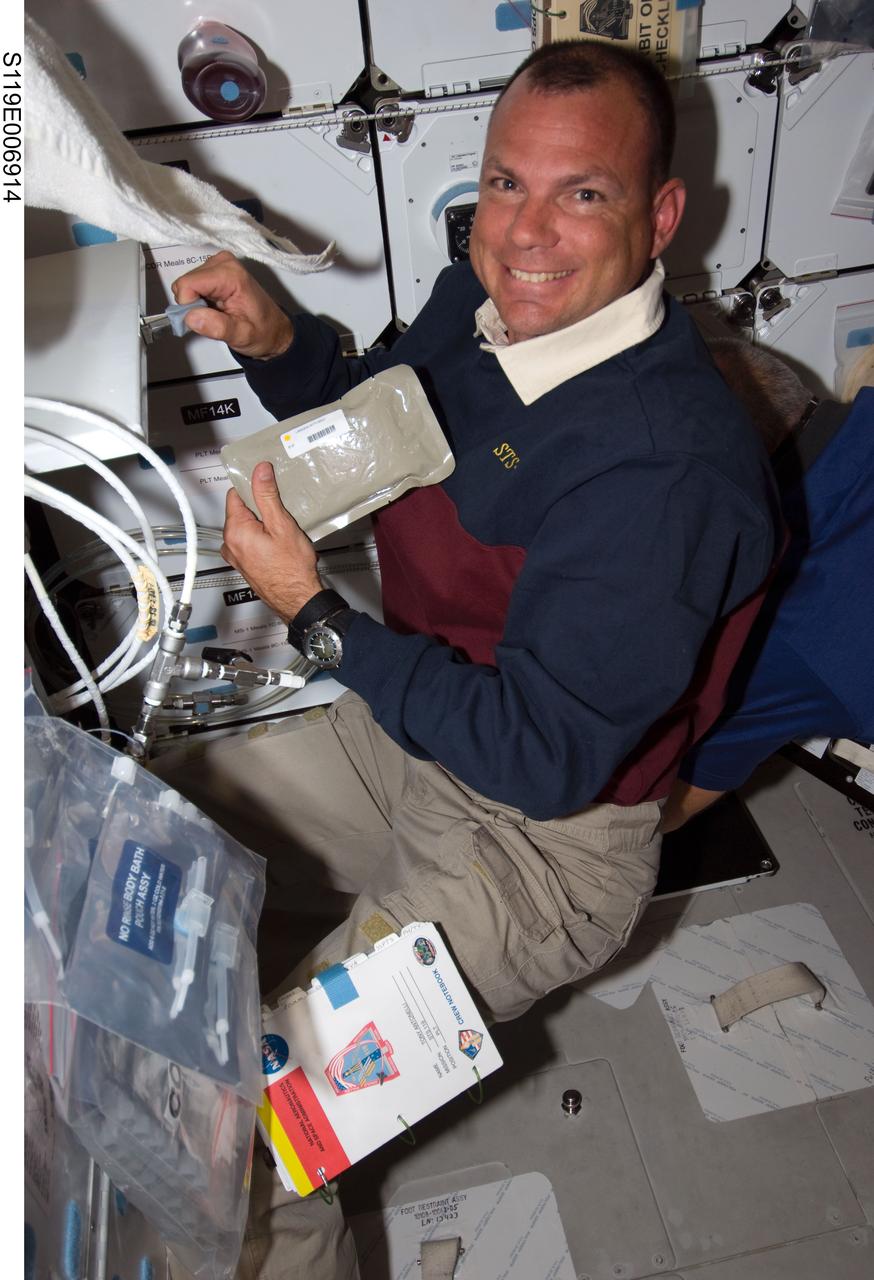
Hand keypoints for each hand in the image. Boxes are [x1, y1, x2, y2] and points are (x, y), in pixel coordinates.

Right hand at [171, 250, 293, 358]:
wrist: (274, 329)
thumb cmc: (262, 331)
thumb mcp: (241, 336)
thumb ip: (217, 327)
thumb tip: (190, 316)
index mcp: (230, 275)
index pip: (187, 284)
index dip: (188, 306)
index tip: (205, 319)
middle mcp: (223, 262)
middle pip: (185, 283)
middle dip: (193, 305)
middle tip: (214, 316)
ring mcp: (218, 263)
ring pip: (186, 284)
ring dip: (197, 302)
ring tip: (218, 311)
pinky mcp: (214, 268)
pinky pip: (192, 284)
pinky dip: (199, 298)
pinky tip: (216, 305)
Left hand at [221, 462, 322, 620]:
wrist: (298, 599)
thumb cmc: (292, 569)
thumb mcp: (282, 525)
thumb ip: (267, 495)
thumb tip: (259, 472)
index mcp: (235, 531)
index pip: (235, 494)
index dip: (253, 487)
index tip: (267, 486)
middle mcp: (230, 544)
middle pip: (241, 511)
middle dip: (260, 508)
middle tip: (281, 512)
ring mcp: (236, 556)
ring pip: (247, 527)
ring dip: (263, 524)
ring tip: (282, 530)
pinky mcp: (245, 564)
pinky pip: (250, 542)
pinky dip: (262, 537)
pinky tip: (279, 543)